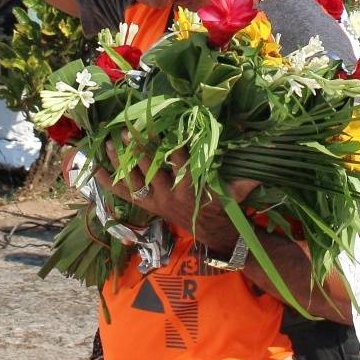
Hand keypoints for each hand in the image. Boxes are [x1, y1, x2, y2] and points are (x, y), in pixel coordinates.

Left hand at [95, 144, 255, 249]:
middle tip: (126, 128)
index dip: (172, 145)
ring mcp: (154, 200)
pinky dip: (107, 181)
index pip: (180, 163)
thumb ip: (248, 177)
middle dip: (138, 147)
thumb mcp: (238, 192)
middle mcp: (169, 195)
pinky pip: (122, 192)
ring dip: (120, 160)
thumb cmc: (226, 206)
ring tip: (108, 141)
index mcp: (191, 188)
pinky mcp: (146, 204)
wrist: (212, 233)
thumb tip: (265, 157)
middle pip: (150, 168)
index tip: (164, 126)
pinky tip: (93, 167)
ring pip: (132, 178)